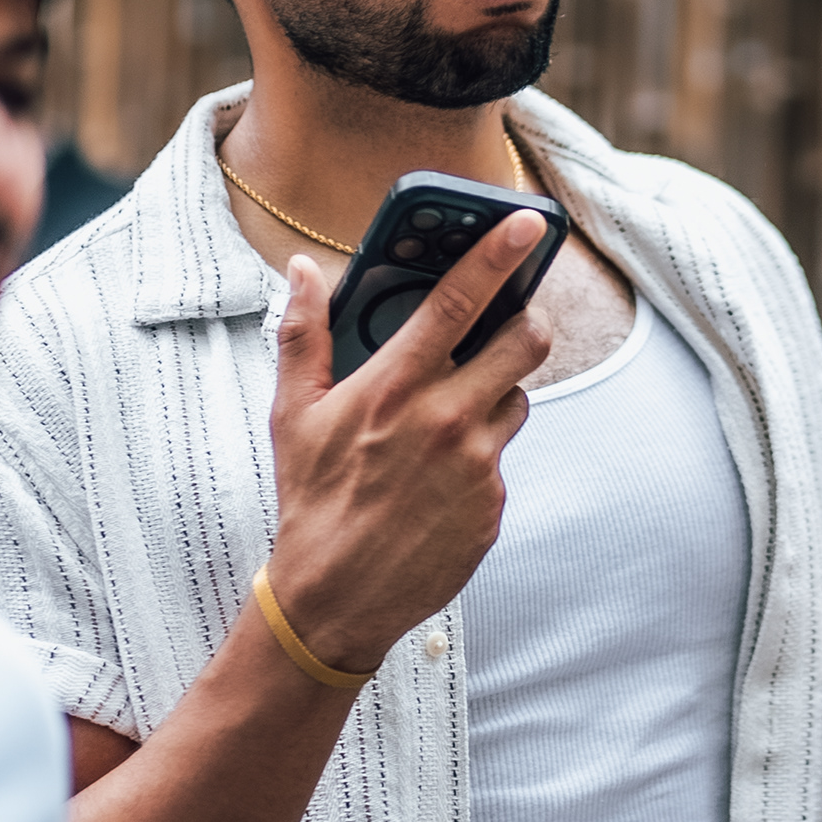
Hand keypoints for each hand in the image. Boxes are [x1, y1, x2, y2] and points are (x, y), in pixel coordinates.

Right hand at [263, 217, 549, 673]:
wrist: (333, 599)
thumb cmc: (310, 500)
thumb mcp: (292, 415)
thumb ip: (302, 336)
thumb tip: (300, 270)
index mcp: (394, 386)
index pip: (460, 300)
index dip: (500, 252)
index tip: (529, 221)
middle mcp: (445, 418)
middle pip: (526, 341)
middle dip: (524, 322)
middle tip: (504, 324)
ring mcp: (476, 464)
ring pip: (517, 399)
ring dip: (495, 395)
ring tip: (446, 417)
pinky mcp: (493, 505)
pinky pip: (502, 457)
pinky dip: (480, 454)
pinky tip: (439, 476)